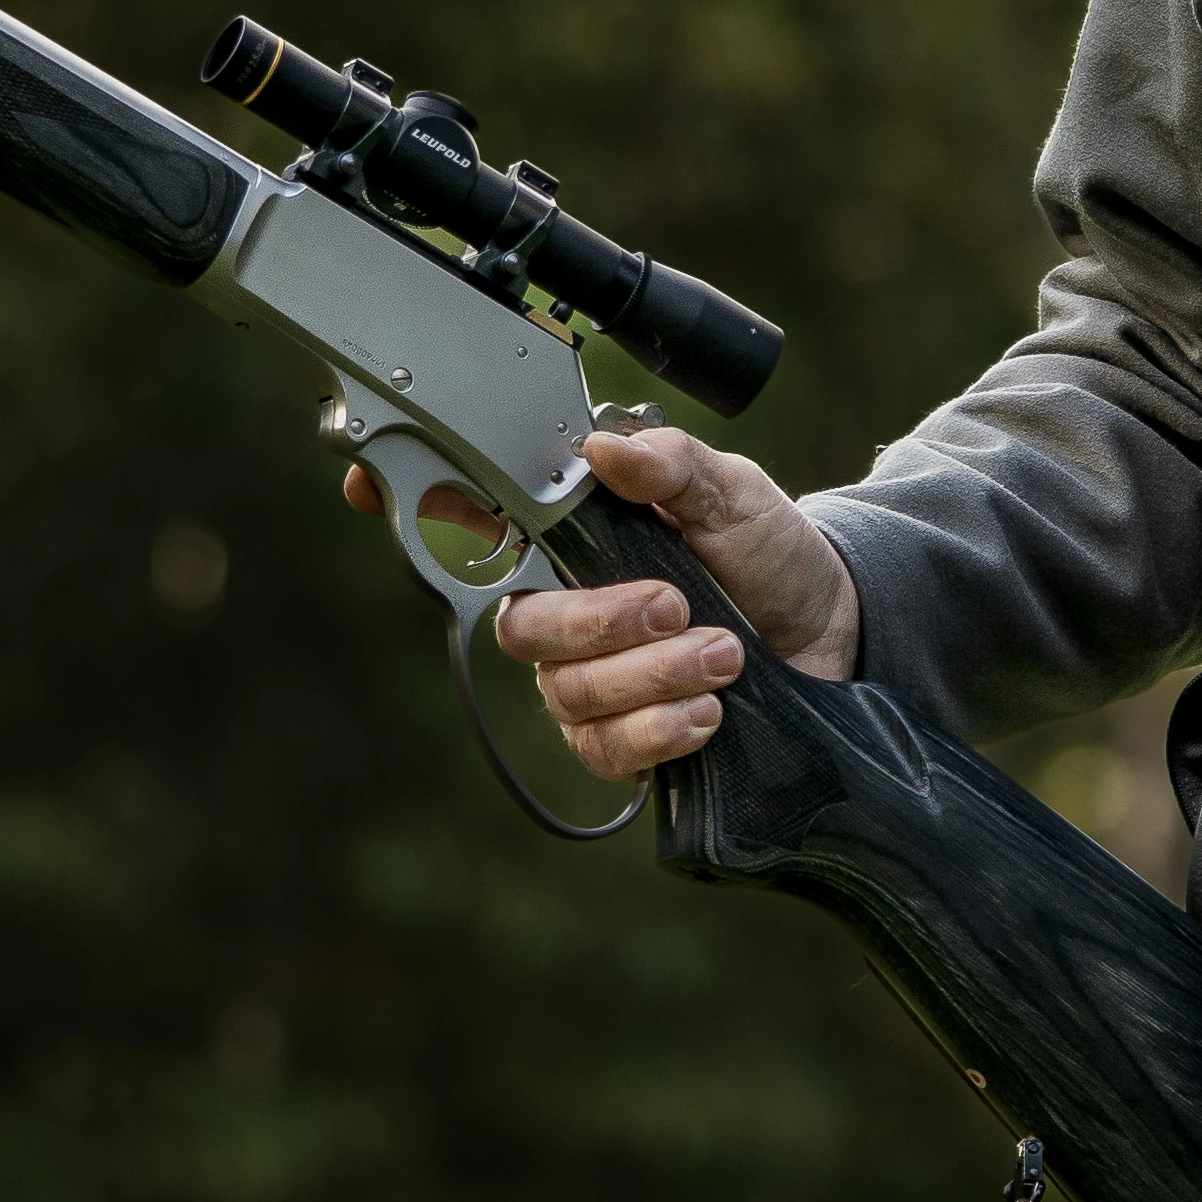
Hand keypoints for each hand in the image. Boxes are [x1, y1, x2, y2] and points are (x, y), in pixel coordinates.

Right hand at [341, 423, 858, 781]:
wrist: (831, 635)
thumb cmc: (767, 555)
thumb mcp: (735, 494)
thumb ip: (674, 467)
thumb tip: (605, 450)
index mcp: (575, 535)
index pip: (471, 516)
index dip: (409, 503)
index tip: (369, 490)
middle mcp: (565, 609)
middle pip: (521, 628)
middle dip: (599, 622)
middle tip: (676, 605)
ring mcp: (585, 681)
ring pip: (567, 692)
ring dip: (651, 674)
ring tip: (726, 654)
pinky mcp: (621, 742)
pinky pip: (604, 750)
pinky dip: (660, 729)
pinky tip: (709, 712)